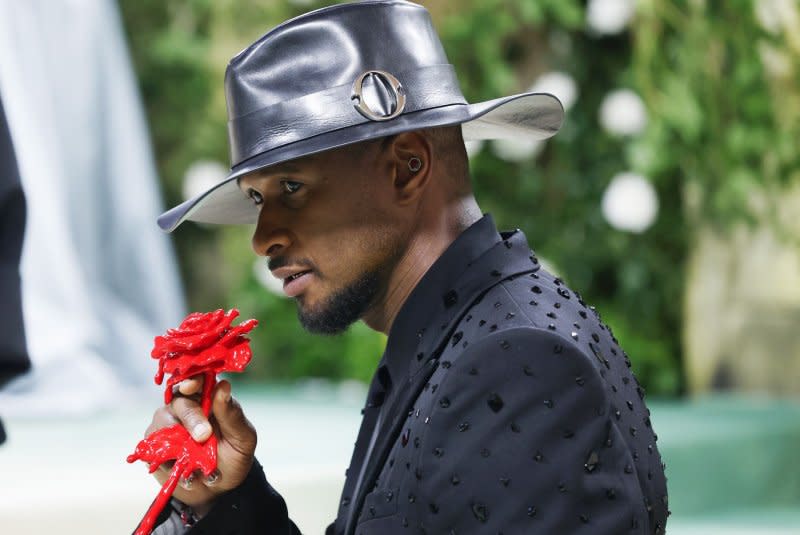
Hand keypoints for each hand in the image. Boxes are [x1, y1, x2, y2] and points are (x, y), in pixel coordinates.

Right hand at [145, 378, 256, 515]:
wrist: (218, 489)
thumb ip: (232, 414)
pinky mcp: (154, 445)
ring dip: (181, 446)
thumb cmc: (233, 457)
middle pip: (179, 401)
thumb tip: (224, 386)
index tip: (191, 386)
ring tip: (200, 466)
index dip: (192, 380)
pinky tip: (188, 475)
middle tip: (204, 437)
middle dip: (191, 419)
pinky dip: (171, 462)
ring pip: (163, 424)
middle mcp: (185, 406)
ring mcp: (166, 425)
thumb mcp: (242, 439)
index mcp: (208, 398)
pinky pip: (154, 448)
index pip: (198, 380)